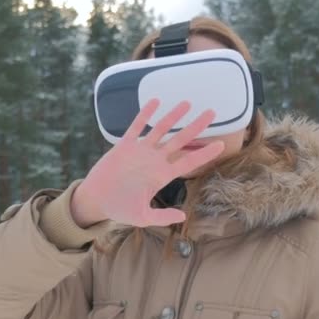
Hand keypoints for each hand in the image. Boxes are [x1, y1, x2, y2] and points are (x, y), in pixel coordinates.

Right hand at [71, 99, 223, 227]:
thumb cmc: (120, 209)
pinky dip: (145, 114)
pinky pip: (137, 127)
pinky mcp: (124, 146)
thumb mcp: (142, 217)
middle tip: (212, 113)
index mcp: (162, 176)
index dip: (204, 154)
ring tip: (187, 102)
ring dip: (174, 116)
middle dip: (196, 127)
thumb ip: (162, 216)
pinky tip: (155, 102)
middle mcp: (154, 160)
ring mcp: (140, 151)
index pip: (188, 162)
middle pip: (180, 140)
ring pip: (161, 129)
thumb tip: (183, 217)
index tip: (221, 145)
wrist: (97, 200)